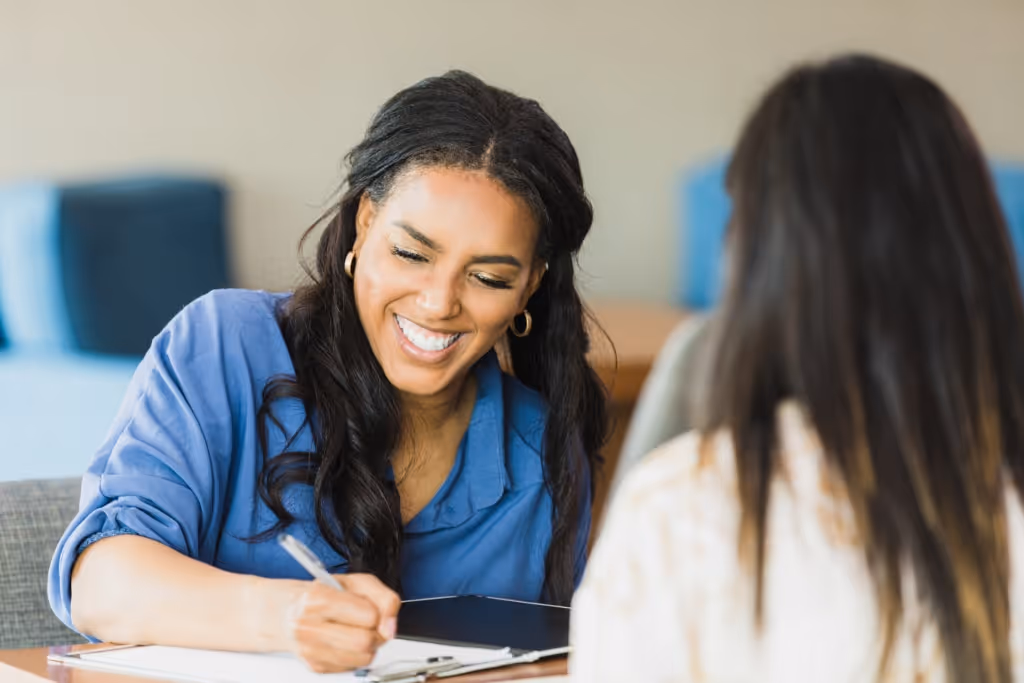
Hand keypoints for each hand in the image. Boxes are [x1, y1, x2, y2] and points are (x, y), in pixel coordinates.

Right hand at [283, 573, 400, 672]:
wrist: (294, 611)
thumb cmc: (328, 593)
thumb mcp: (359, 583)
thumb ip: (385, 599)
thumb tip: (390, 627)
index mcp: (318, 598)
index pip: (369, 616)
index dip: (377, 613)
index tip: (369, 609)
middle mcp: (308, 625)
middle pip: (365, 641)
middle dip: (375, 633)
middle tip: (367, 624)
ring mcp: (309, 649)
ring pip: (362, 659)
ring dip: (368, 647)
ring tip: (357, 632)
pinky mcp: (315, 666)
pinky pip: (352, 668)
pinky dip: (356, 656)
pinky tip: (345, 642)